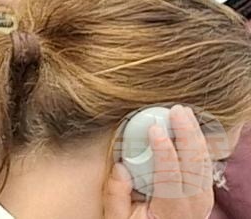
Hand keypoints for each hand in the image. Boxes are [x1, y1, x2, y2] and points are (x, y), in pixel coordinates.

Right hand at [102, 105, 216, 218]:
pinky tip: (189, 127)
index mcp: (172, 213)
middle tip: (177, 112)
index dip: (164, 152)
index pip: (171, 178)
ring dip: (195, 135)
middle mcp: (193, 206)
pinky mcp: (203, 191)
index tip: (155, 129)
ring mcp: (202, 198)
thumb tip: (119, 167)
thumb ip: (116, 195)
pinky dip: (198, 143)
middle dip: (187, 135)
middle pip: (195, 166)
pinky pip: (205, 164)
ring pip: (204, 162)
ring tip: (184, 114)